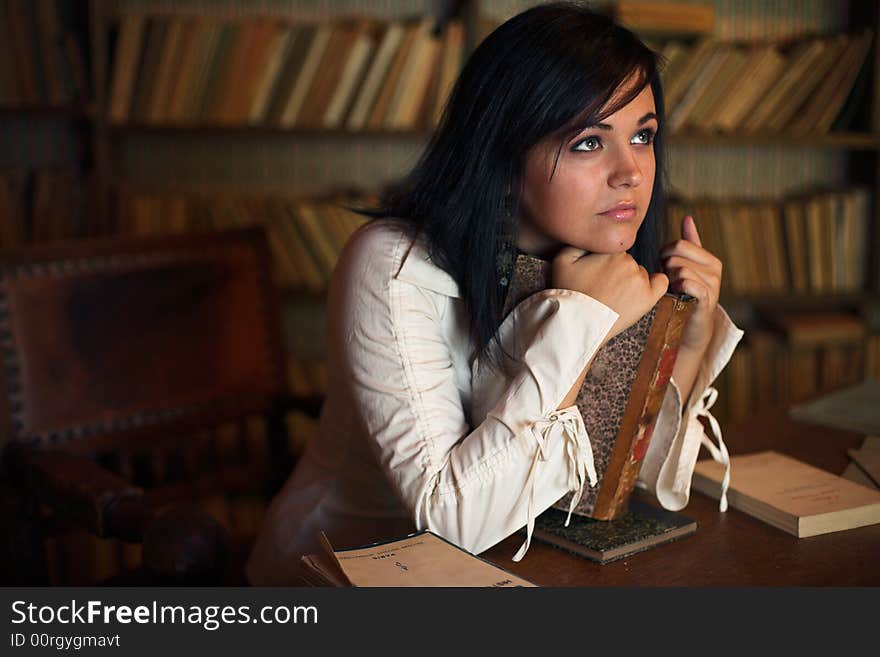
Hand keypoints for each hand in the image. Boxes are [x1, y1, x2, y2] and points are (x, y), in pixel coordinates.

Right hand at [552, 247, 668, 342]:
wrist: (578, 323)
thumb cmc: (569, 293)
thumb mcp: (562, 260)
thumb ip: (579, 242)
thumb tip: (593, 236)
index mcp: (609, 251)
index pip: (614, 249)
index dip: (604, 262)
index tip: (597, 275)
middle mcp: (627, 261)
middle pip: (627, 260)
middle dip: (617, 271)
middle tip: (603, 287)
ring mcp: (640, 279)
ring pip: (640, 272)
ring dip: (630, 281)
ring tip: (613, 297)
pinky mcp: (649, 297)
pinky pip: (661, 282)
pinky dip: (654, 284)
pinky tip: (641, 292)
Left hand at [660, 215, 721, 352]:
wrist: (691, 327)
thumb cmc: (686, 294)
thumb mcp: (688, 266)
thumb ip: (689, 243)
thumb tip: (688, 217)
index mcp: (710, 260)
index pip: (680, 244)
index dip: (665, 254)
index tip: (663, 266)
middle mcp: (715, 270)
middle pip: (677, 256)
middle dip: (665, 267)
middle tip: (667, 280)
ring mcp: (713, 285)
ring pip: (679, 270)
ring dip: (669, 280)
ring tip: (671, 289)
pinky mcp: (706, 299)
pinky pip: (687, 283)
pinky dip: (677, 288)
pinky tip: (676, 295)